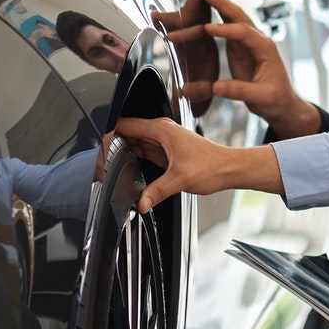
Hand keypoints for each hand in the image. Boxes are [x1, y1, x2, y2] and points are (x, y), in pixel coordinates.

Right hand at [115, 116, 284, 212]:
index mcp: (162, 130)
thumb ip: (157, 191)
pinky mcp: (166, 153)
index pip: (126, 125)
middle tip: (100, 162)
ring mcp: (163, 142)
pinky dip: (135, 159)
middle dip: (114, 145)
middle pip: (128, 134)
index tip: (99, 147)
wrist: (229, 169)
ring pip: (135, 144)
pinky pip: (144, 152)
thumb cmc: (212, 166)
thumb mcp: (180, 180)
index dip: (110, 134)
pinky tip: (127, 169)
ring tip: (109, 166)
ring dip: (124, 152)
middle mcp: (161, 132)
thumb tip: (141, 203)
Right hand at [159, 0, 321, 137]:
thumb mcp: (261, 98)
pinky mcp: (239, 48)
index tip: (208, 28)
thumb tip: (216, 88)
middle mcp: (257, 40)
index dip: (226, 29)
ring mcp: (248, 42)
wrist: (282, 104)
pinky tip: (205, 7)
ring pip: (232, 18)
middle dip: (222, 2)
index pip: (244, 33)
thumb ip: (239, 91)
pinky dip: (215, 16)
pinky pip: (226, 28)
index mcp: (266, 49)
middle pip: (239, 16)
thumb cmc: (276, 100)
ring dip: (218, 4)